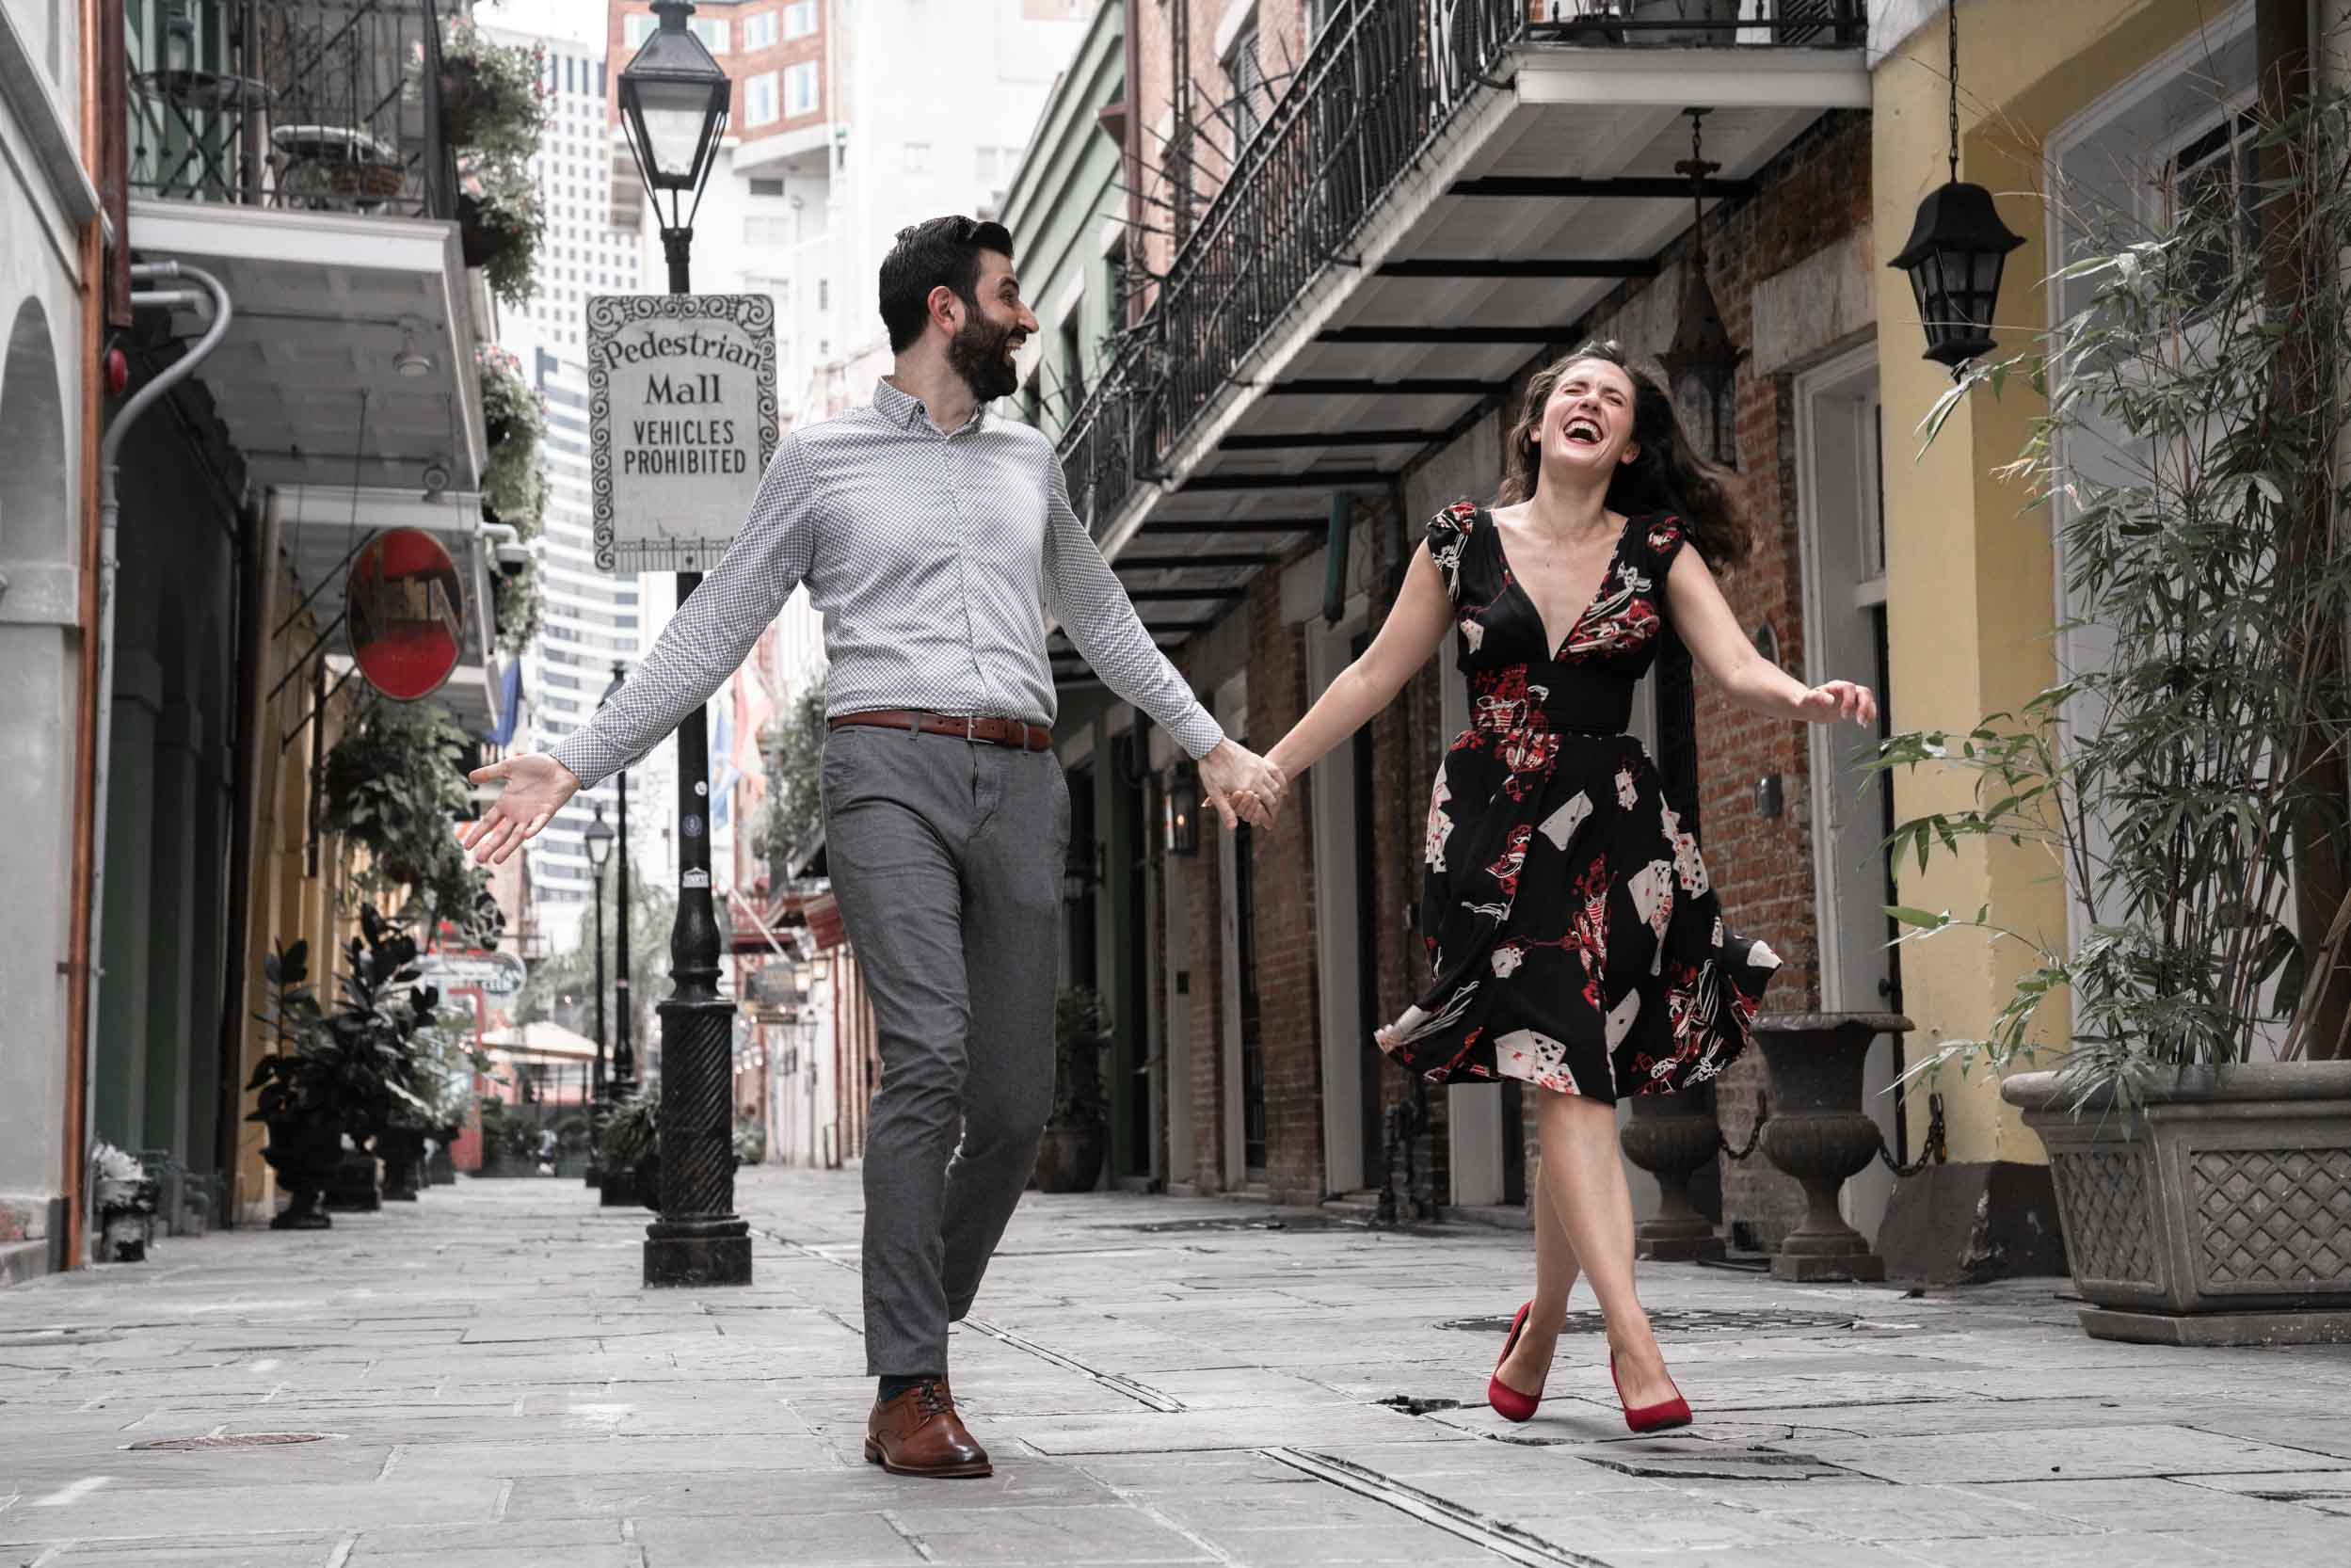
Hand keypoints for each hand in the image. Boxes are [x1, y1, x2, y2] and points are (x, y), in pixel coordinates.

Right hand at [459, 753, 581, 865]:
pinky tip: (525, 836)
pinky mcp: (546, 812)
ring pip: (517, 835)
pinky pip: (538, 823)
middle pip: (501, 834)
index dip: (478, 833)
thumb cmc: (537, 766)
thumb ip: (490, 773)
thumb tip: (470, 777)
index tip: (466, 846)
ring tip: (497, 860)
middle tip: (479, 860)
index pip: (488, 822)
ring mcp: (532, 814)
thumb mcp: (509, 767)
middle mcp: (517, 813)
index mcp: (506, 803)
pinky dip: (533, 829)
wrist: (560, 765)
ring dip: (508, 847)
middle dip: (490, 846)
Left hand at [1198, 738, 1287, 830]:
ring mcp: (1259, 768)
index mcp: (1245, 788)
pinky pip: (1276, 772)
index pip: (1261, 808)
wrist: (1213, 745)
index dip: (1267, 818)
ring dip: (1277, 797)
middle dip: (1273, 809)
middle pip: (1272, 798)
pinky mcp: (1260, 760)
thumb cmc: (1211, 769)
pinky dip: (1282, 782)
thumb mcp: (1214, 791)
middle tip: (1272, 817)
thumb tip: (1232, 828)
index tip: (1269, 825)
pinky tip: (1282, 789)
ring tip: (1275, 805)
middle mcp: (1255, 779)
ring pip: (1276, 786)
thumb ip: (1225, 810)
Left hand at [1797, 680, 1877, 726]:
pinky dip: (1869, 715)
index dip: (1849, 701)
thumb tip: (1830, 700)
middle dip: (1864, 706)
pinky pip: (1867, 707)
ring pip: (1867, 699)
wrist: (1810, 707)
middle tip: (1859, 721)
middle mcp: (1846, 690)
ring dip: (1869, 711)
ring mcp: (1851, 697)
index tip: (1843, 715)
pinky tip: (1865, 724)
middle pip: (1863, 692)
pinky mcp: (1854, 706)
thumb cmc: (1808, 702)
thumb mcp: (1808, 700)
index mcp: (1835, 686)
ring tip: (1864, 724)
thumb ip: (1817, 698)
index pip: (1849, 688)